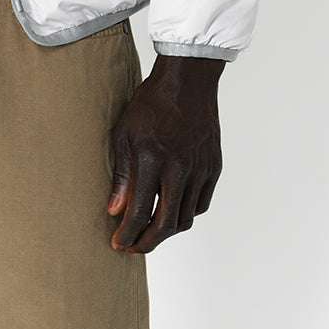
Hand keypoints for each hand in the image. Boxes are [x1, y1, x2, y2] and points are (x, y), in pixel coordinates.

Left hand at [107, 54, 223, 252]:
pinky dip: (186, 214)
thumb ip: (122, 174)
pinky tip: (172, 210)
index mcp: (153, 159)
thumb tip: (115, 210)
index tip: (118, 245)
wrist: (188, 81)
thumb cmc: (151, 103)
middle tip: (134, 246)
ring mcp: (200, 169)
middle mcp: (180, 168)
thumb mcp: (124, 133)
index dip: (128, 234)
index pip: (140, 211)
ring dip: (167, 231)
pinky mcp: (213, 168)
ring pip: (186, 218)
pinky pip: (201, 203)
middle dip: (147, 242)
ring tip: (150, 230)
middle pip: (166, 224)